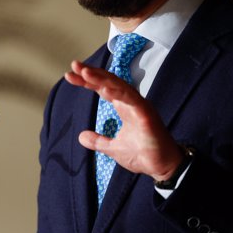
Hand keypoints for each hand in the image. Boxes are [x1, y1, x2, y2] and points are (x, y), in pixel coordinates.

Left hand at [65, 60, 184, 180]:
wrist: (162, 167)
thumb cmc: (143, 154)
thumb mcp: (113, 148)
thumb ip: (98, 141)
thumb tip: (81, 136)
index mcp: (124, 106)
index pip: (102, 88)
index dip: (87, 81)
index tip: (70, 76)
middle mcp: (131, 101)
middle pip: (109, 81)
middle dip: (91, 72)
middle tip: (74, 65)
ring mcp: (139, 105)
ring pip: (118, 85)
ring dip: (101, 77)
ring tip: (85, 72)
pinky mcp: (146, 113)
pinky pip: (131, 98)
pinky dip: (118, 92)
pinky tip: (104, 88)